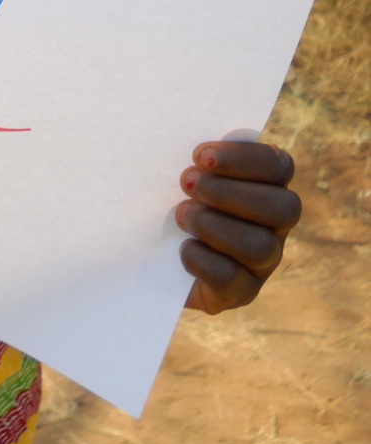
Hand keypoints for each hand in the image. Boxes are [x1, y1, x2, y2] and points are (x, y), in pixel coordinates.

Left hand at [177, 140, 300, 314]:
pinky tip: (182, 247)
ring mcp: (265, 262)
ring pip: (259, 246)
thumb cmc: (178, 196)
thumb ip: (201, 160)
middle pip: (282, 208)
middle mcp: (276, 225)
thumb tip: (194, 152)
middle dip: (228, 192)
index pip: (279, 166)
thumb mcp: (191, 172)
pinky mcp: (243, 291)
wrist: (162, 253)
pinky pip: (231, 279)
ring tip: (180, 214)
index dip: (244, 158)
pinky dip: (201, 259)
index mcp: (270, 186)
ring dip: (211, 225)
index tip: (200, 155)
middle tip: (186, 182)